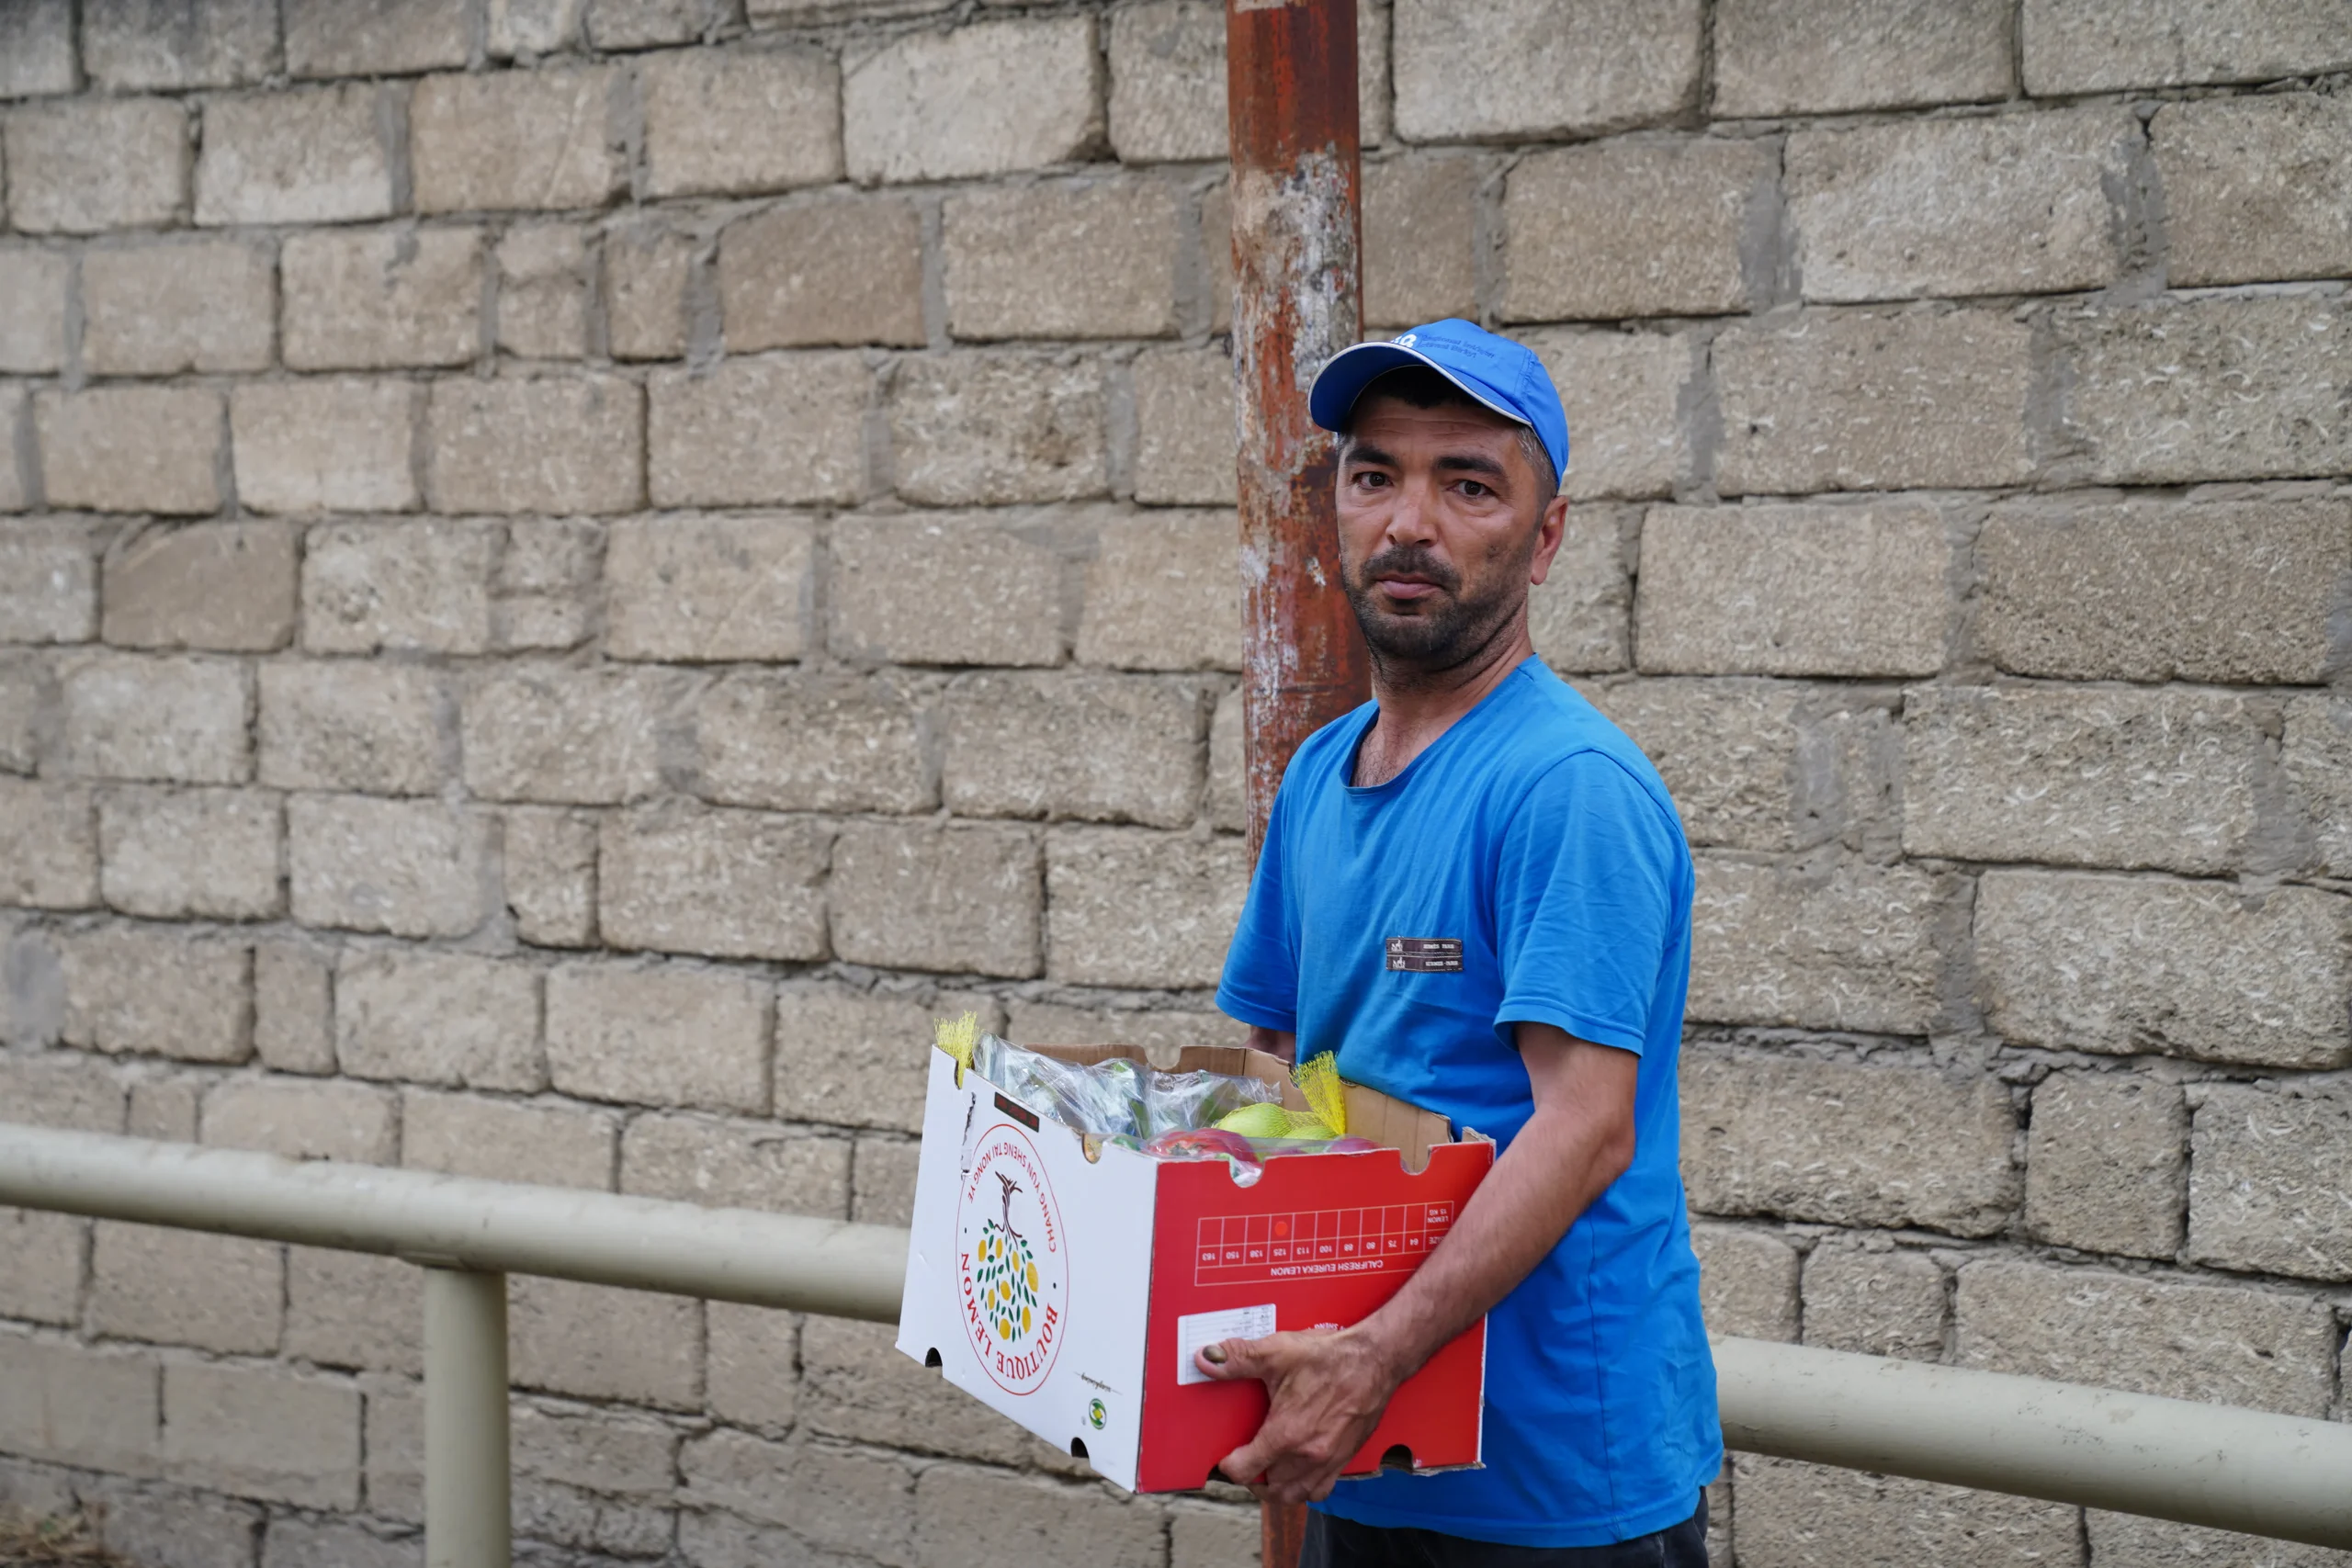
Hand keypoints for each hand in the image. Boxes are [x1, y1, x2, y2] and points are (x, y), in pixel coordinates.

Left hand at [1193, 1327, 1405, 1504]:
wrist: (1376, 1360)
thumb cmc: (1329, 1357)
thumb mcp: (1277, 1352)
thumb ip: (1238, 1358)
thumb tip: (1206, 1359)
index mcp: (1286, 1433)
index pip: (1245, 1471)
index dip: (1228, 1466)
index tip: (1224, 1457)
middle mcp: (1307, 1455)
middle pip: (1268, 1489)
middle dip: (1251, 1480)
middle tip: (1244, 1462)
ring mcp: (1328, 1461)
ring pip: (1293, 1495)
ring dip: (1276, 1489)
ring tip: (1266, 1471)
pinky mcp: (1345, 1459)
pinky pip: (1320, 1491)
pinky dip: (1304, 1488)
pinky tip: (1297, 1471)